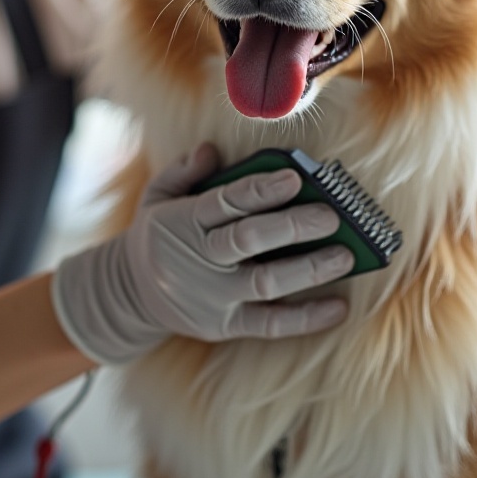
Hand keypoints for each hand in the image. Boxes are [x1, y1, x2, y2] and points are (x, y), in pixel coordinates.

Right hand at [51, 143, 353, 364]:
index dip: (259, 191)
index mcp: (182, 221)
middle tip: (332, 215)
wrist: (131, 292)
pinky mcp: (225, 327)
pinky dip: (307, 318)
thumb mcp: (158, 195)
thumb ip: (185, 171)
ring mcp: (213, 297)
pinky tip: (340, 306)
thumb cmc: (160, 233)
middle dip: (292, 226)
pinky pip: (270, 325)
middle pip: (247, 241)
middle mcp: (199, 260)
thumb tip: (211, 150)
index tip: (294, 177)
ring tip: (345, 255)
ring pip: (265, 284)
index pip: (224, 203)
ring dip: (308, 269)